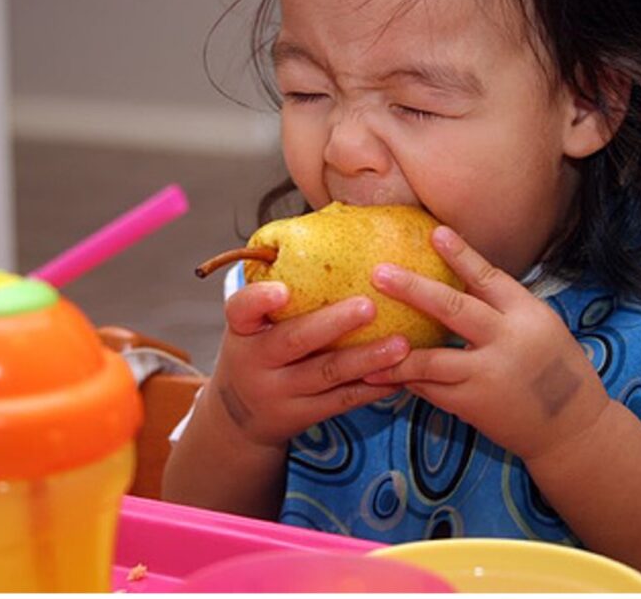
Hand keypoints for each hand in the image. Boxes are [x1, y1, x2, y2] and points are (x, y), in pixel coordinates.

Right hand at [206, 281, 408, 448]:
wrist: (239, 417)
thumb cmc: (259, 351)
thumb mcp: (253, 326)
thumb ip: (278, 291)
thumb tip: (333, 224)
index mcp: (242, 330)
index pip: (240, 310)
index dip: (260, 299)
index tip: (283, 290)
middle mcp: (255, 362)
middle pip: (293, 341)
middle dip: (333, 324)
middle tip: (369, 306)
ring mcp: (279, 392)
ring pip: (327, 374)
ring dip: (366, 358)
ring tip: (401, 345)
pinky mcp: (302, 415)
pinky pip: (342, 401)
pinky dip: (373, 387)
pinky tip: (400, 375)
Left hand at [364, 226, 609, 461]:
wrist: (574, 431)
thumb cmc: (555, 371)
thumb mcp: (541, 327)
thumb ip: (503, 305)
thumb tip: (458, 272)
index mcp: (528, 315)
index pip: (489, 277)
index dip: (461, 254)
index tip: (435, 231)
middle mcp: (508, 342)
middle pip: (454, 309)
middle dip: (413, 289)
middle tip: (379, 273)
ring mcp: (489, 375)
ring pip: (431, 360)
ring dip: (394, 353)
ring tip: (361, 346)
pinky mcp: (474, 405)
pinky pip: (430, 389)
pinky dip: (406, 379)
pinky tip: (380, 372)